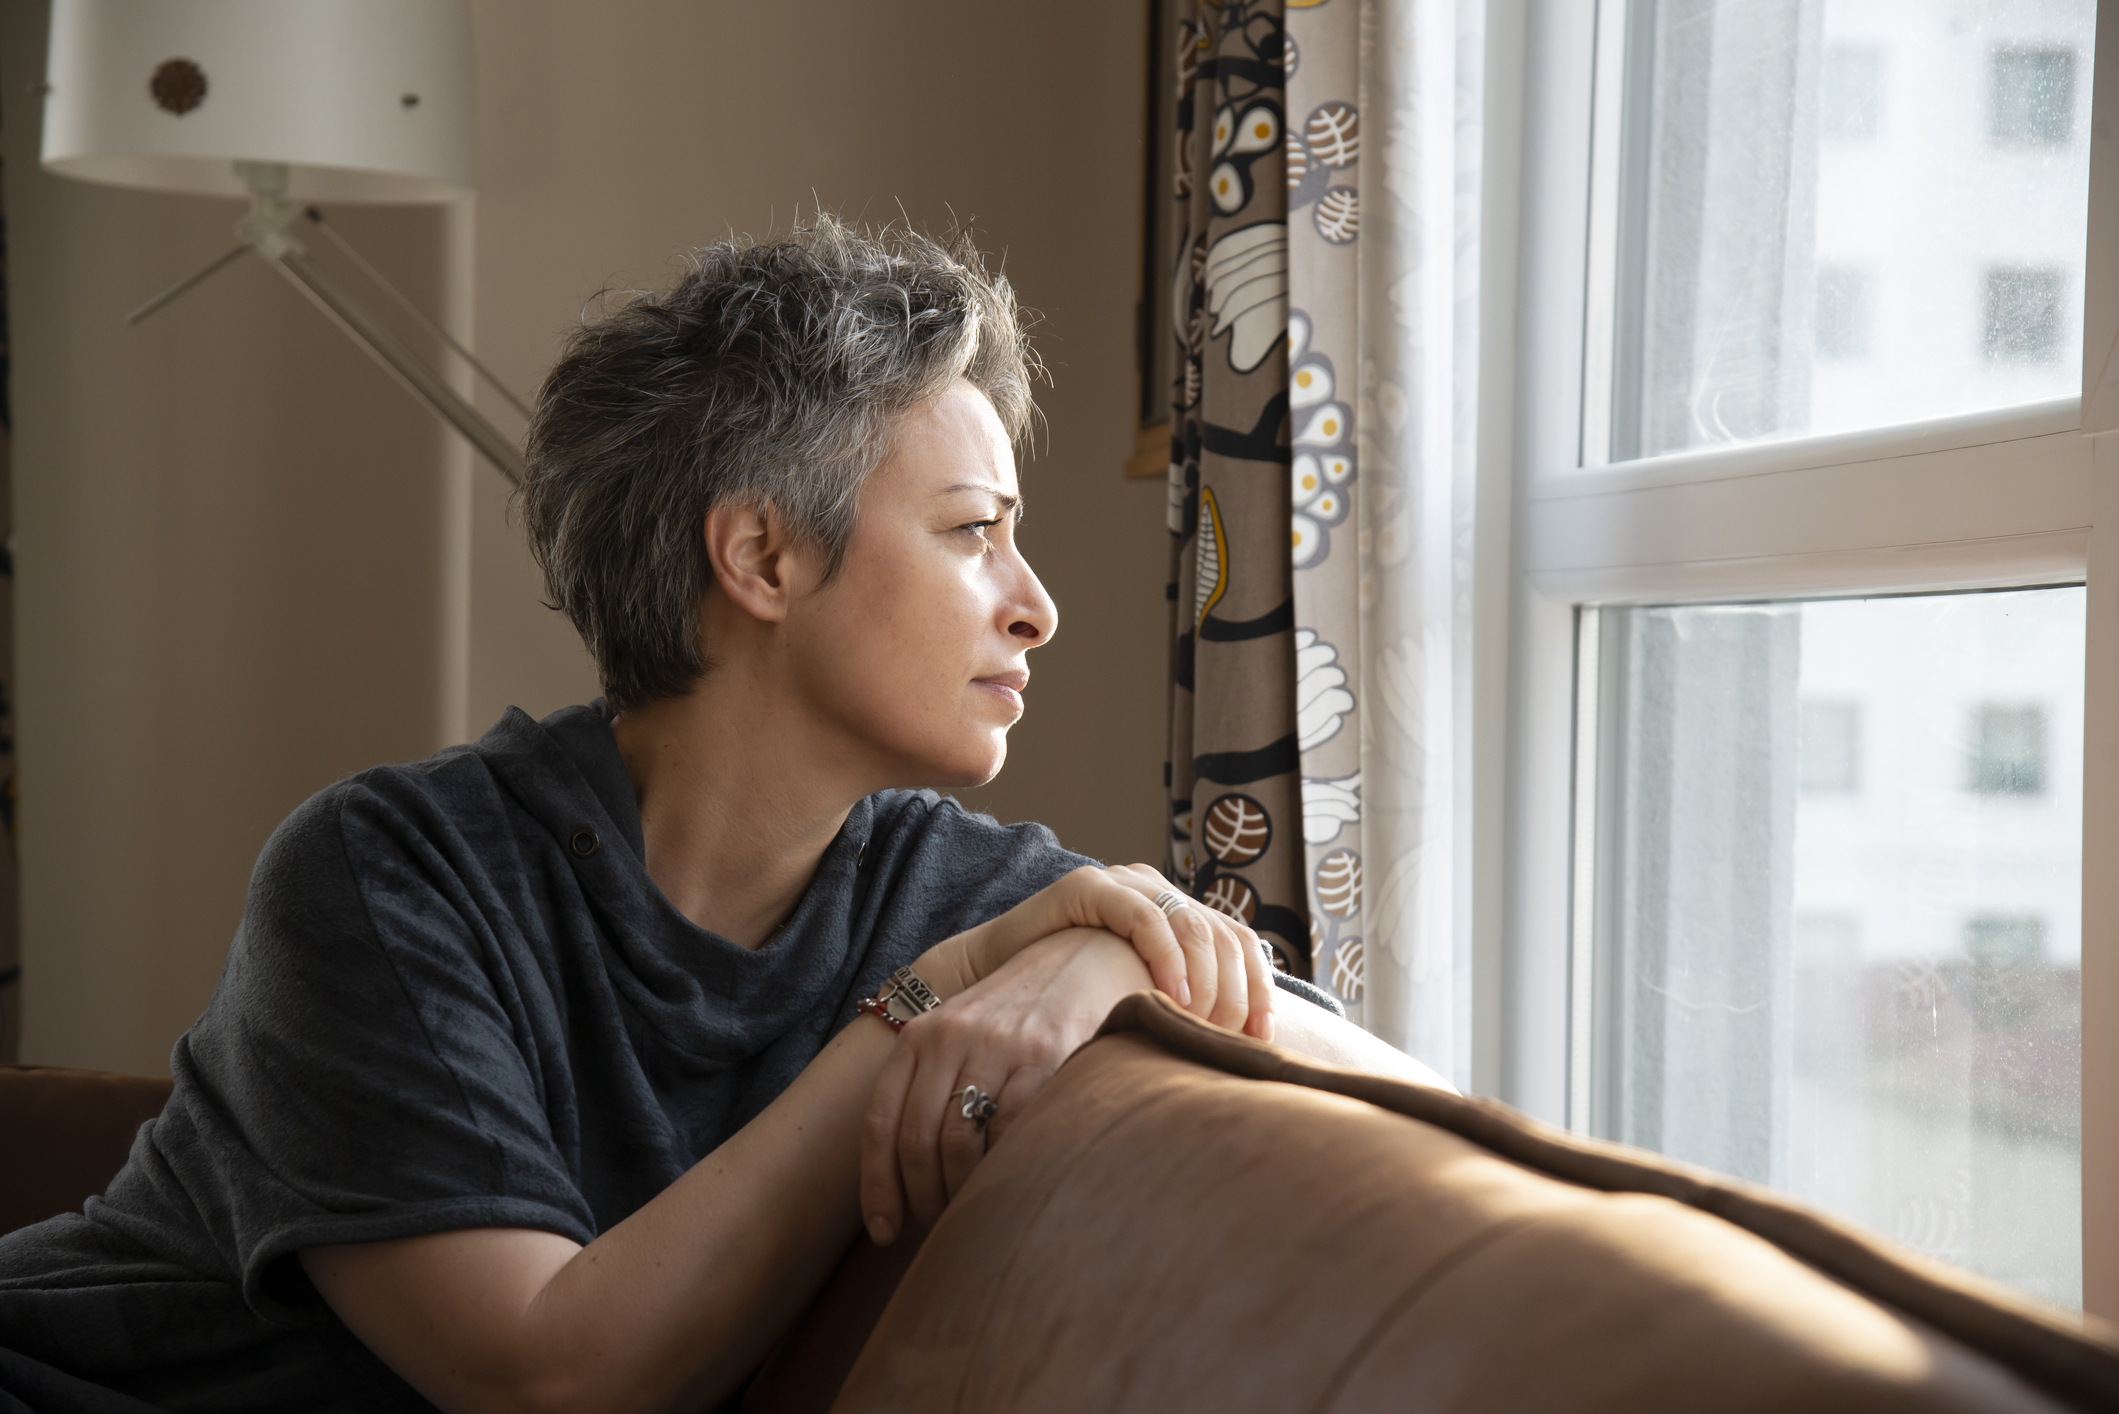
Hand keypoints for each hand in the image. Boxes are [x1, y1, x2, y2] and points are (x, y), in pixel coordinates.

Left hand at [861, 927, 1148, 1244]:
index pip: (880, 1122)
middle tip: (940, 1228)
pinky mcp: (1045, 1054)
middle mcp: (950, 1036)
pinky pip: (1009, 1129)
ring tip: (974, 1213)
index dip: (877, 1187)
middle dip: (922, 1199)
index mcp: (920, 1035)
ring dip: (961, 1193)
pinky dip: (1004, 1167)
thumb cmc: (1021, 1014)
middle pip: (916, 1141)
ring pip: (956, 1142)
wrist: (1085, 955)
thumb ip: (933, 1085)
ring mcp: (997, 1045)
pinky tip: (1011, 1183)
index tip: (884, 1231)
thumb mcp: (964, 1035)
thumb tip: (909, 1176)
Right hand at [950, 864, 1275, 1040]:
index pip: (1239, 942)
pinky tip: (1169, 994)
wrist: (993, 978)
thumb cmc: (1066, 998)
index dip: (1259, 988)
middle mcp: (1157, 891)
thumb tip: (1239, 1054)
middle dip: (1235, 990)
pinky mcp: (1089, 887)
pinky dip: (1165, 956)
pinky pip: (1143, 916)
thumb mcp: (1137, 1002)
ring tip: (1199, 1019)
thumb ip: (1180, 1010)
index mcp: (1177, 914)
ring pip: (1192, 923)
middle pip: (1223, 934)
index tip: (1263, 1037)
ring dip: (1204, 976)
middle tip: (1227, 1036)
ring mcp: (1125, 884)